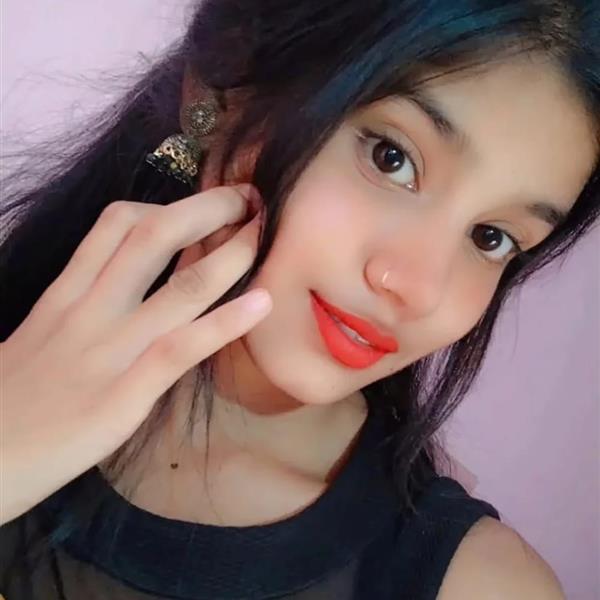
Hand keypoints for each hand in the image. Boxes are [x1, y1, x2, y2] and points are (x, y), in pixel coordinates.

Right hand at [0, 185, 271, 525]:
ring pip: (182, 285)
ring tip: (267, 232)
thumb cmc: (9, 400)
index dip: (168, 203)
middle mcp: (90, 309)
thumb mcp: (39, 335)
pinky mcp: (125, 394)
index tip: (204, 207)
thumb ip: (80, 304)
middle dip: (209, 209)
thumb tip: (126, 286)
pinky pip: (182, 347)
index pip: (116, 223)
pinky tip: (263, 302)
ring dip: (233, 253)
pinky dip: (227, 321)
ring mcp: (110, 349)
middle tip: (251, 199)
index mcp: (66, 293)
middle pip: (155, 236)